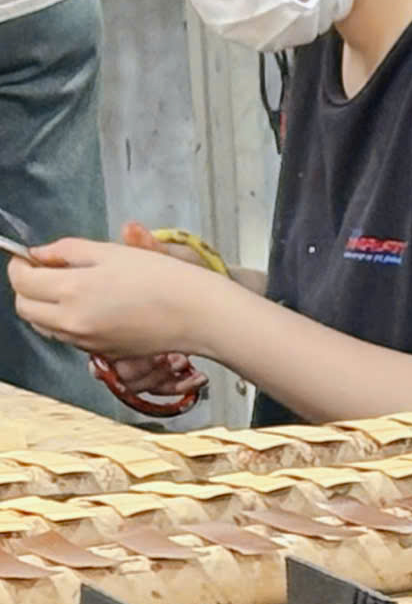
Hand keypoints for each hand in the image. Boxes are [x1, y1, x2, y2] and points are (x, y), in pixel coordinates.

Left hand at [7, 235, 227, 359]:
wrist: (200, 314)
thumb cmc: (164, 278)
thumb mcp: (111, 251)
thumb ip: (67, 250)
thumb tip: (40, 255)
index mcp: (72, 291)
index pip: (21, 281)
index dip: (20, 264)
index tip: (30, 256)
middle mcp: (72, 322)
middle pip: (25, 308)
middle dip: (27, 288)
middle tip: (46, 271)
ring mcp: (87, 342)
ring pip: (45, 326)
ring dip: (45, 306)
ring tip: (70, 289)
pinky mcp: (104, 353)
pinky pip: (70, 337)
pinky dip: (68, 322)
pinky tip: (91, 307)